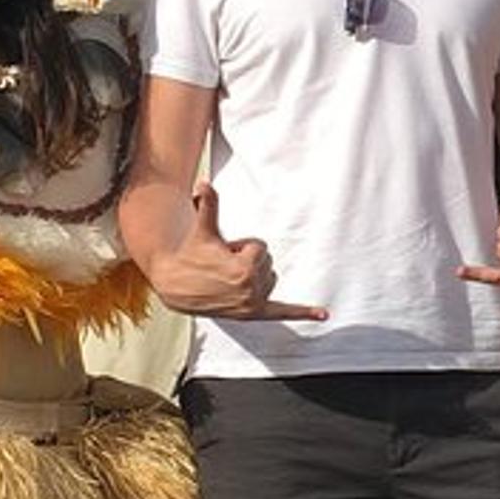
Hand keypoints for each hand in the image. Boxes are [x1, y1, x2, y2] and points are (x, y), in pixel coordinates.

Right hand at [149, 182, 327, 320]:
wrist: (176, 286)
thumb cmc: (191, 255)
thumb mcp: (203, 230)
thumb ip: (208, 205)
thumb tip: (204, 183)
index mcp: (244, 268)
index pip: (260, 246)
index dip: (240, 246)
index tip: (222, 254)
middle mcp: (251, 289)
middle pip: (266, 262)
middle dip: (246, 260)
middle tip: (221, 267)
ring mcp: (252, 304)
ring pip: (270, 278)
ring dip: (254, 275)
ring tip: (228, 279)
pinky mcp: (253, 315)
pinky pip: (283, 312)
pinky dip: (303, 312)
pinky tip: (324, 313)